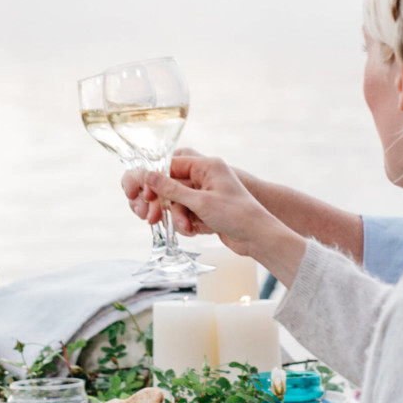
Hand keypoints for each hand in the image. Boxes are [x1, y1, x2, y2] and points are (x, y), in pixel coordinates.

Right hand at [142, 154, 307, 282]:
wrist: (258, 237)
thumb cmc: (236, 215)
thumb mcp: (200, 202)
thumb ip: (171, 189)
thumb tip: (147, 176)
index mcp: (207, 165)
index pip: (171, 165)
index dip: (154, 179)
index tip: (144, 194)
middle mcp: (206, 176)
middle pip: (171, 185)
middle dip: (164, 203)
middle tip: (150, 216)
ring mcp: (206, 193)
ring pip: (177, 202)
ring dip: (177, 217)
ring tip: (185, 229)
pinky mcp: (207, 209)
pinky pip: (186, 213)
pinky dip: (186, 223)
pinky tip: (193, 232)